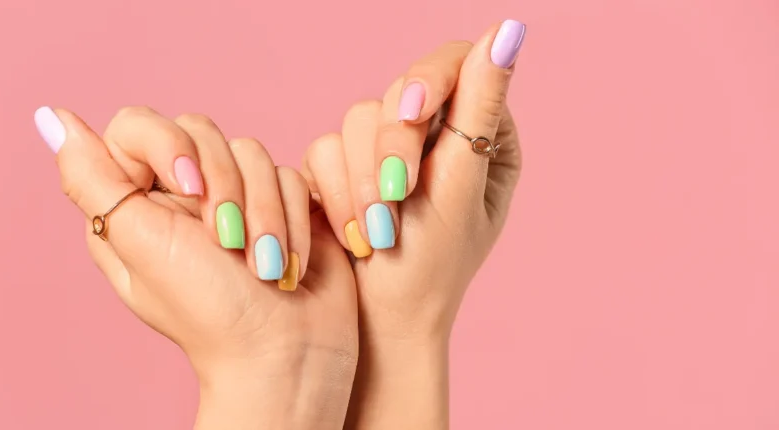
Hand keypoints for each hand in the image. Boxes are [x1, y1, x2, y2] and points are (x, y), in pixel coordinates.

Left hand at [36, 107, 358, 429]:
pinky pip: (290, 174)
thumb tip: (52, 120)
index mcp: (137, 202)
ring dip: (265, 214)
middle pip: (202, 131)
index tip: (189, 188)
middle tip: (228, 243)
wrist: (285, 349)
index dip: (168, 145)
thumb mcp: (141, 245)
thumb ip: (93, 180)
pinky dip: (293, 221)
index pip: (138, 126)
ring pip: (253, 152)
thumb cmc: (210, 311)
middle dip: (225, 188)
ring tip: (263, 265)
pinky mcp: (281, 201)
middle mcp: (184, 193)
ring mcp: (237, 195)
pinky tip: (288, 261)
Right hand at [301, 20, 525, 427]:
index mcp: (482, 137)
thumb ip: (478, 110)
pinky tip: (355, 231)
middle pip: (401, 90)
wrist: (382, 323)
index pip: (457, 67)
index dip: (428, 79)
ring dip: (363, 178)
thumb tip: (509, 30)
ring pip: (357, 117)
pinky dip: (338, 190)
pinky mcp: (346, 168)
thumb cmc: (431, 268)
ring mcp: (388, 152)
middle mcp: (436, 137)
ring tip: (376, 231)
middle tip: (396, 199)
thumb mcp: (460, 187)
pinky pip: (325, 146)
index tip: (411, 111)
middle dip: (391, 148)